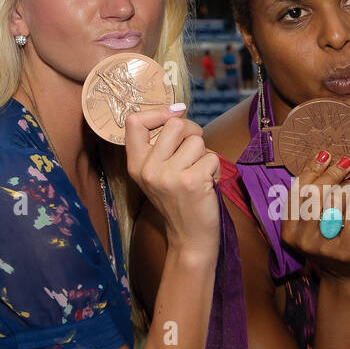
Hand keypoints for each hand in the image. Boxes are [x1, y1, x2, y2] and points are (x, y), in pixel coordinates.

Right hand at [124, 105, 221, 258]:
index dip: (157, 112)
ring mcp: (168, 176)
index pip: (134, 122)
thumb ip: (161, 146)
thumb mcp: (158, 174)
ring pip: (197, 140)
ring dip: (204, 155)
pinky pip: (211, 157)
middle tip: (193, 152)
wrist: (189, 237)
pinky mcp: (191, 181)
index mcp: (136, 164)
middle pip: (174, 124)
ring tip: (199, 174)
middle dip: (192, 132)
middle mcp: (148, 169)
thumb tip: (177, 110)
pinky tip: (207, 185)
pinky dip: (215, 169)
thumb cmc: (179, 200)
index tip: (173, 115)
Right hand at [279, 150, 349, 283]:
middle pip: (314, 195)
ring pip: (333, 202)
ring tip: (348, 183)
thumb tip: (321, 158)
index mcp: (288, 231)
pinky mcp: (347, 249)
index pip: (297, 192)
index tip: (324, 154)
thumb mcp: (311, 222)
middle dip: (331, 173)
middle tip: (344, 163)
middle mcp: (302, 240)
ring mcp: (324, 247)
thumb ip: (310, 197)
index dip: (311, 169)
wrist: (348, 275)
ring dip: (344, 187)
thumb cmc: (329, 241)